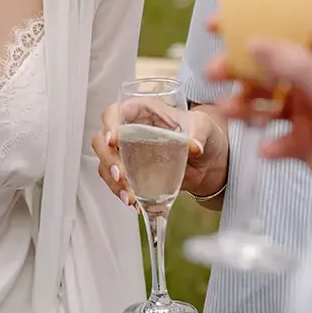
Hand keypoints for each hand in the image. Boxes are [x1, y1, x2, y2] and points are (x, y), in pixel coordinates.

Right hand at [92, 103, 224, 205]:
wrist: (208, 163)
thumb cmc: (202, 134)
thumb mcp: (204, 128)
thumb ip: (199, 133)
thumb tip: (194, 146)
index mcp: (143, 111)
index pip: (116, 111)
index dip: (110, 124)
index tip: (113, 140)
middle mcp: (129, 129)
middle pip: (102, 139)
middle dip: (107, 159)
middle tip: (121, 175)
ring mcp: (127, 152)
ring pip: (104, 162)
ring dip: (112, 180)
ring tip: (130, 196)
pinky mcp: (130, 172)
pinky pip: (115, 180)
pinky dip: (120, 191)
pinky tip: (134, 201)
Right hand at [209, 22, 311, 178]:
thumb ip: (290, 63)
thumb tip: (253, 42)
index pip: (286, 29)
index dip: (253, 25)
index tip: (219, 25)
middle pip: (268, 66)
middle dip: (239, 70)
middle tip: (214, 72)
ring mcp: (310, 109)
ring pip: (267, 103)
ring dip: (246, 107)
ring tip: (231, 113)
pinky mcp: (306, 142)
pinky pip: (278, 140)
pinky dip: (270, 144)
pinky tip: (270, 148)